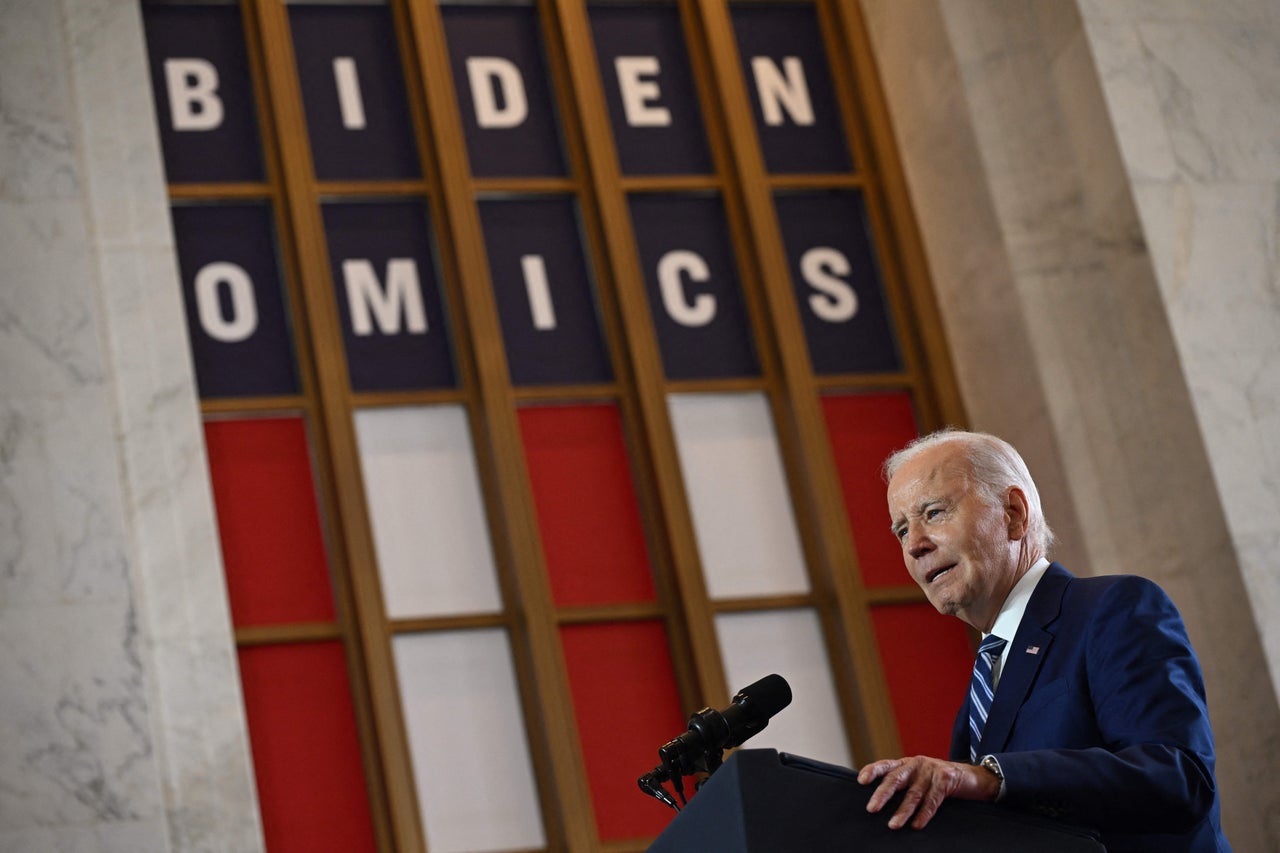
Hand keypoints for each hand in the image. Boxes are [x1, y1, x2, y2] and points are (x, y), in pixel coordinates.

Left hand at [856, 755, 1000, 829]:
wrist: (973, 778)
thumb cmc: (940, 782)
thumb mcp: (918, 780)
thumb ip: (903, 787)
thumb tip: (879, 805)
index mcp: (906, 764)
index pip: (885, 765)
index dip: (872, 771)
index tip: (860, 781)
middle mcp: (916, 764)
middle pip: (895, 778)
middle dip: (882, 794)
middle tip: (871, 808)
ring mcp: (931, 770)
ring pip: (913, 793)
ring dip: (903, 811)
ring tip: (893, 825)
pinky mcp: (946, 778)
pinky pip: (932, 800)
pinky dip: (924, 814)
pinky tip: (917, 825)